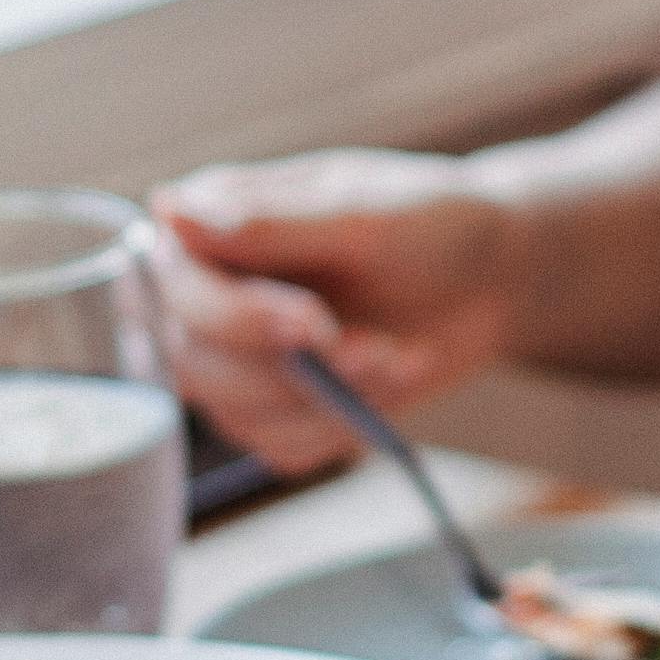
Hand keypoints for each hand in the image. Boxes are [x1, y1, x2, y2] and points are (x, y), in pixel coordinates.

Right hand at [147, 150, 530, 470]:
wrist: (492, 278)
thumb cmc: (431, 224)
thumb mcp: (362, 212)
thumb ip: (269, 221)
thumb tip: (168, 211)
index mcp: (211, 225)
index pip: (178, 287)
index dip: (240, 318)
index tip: (318, 325)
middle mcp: (206, 292)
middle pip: (193, 362)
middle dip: (293, 371)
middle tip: (379, 350)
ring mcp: (235, 358)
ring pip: (233, 415)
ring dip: (327, 401)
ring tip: (399, 356)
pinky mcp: (272, 410)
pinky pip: (279, 447)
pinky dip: (342, 426)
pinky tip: (387, 383)